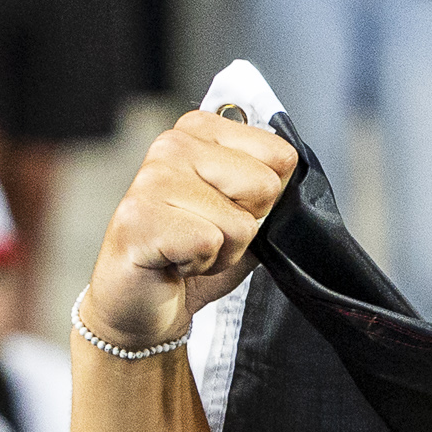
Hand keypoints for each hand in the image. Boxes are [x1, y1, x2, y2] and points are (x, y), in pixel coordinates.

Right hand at [81, 106, 300, 349]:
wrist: (144, 300)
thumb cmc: (194, 251)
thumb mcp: (247, 211)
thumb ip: (270, 184)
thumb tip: (292, 167)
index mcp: (201, 131)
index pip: (280, 155)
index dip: (265, 199)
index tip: (228, 210)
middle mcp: (172, 144)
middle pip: (265, 186)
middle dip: (246, 226)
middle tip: (207, 234)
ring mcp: (151, 179)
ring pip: (240, 223)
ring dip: (223, 251)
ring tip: (189, 248)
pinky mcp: (139, 218)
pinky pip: (209, 242)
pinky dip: (201, 264)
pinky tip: (174, 261)